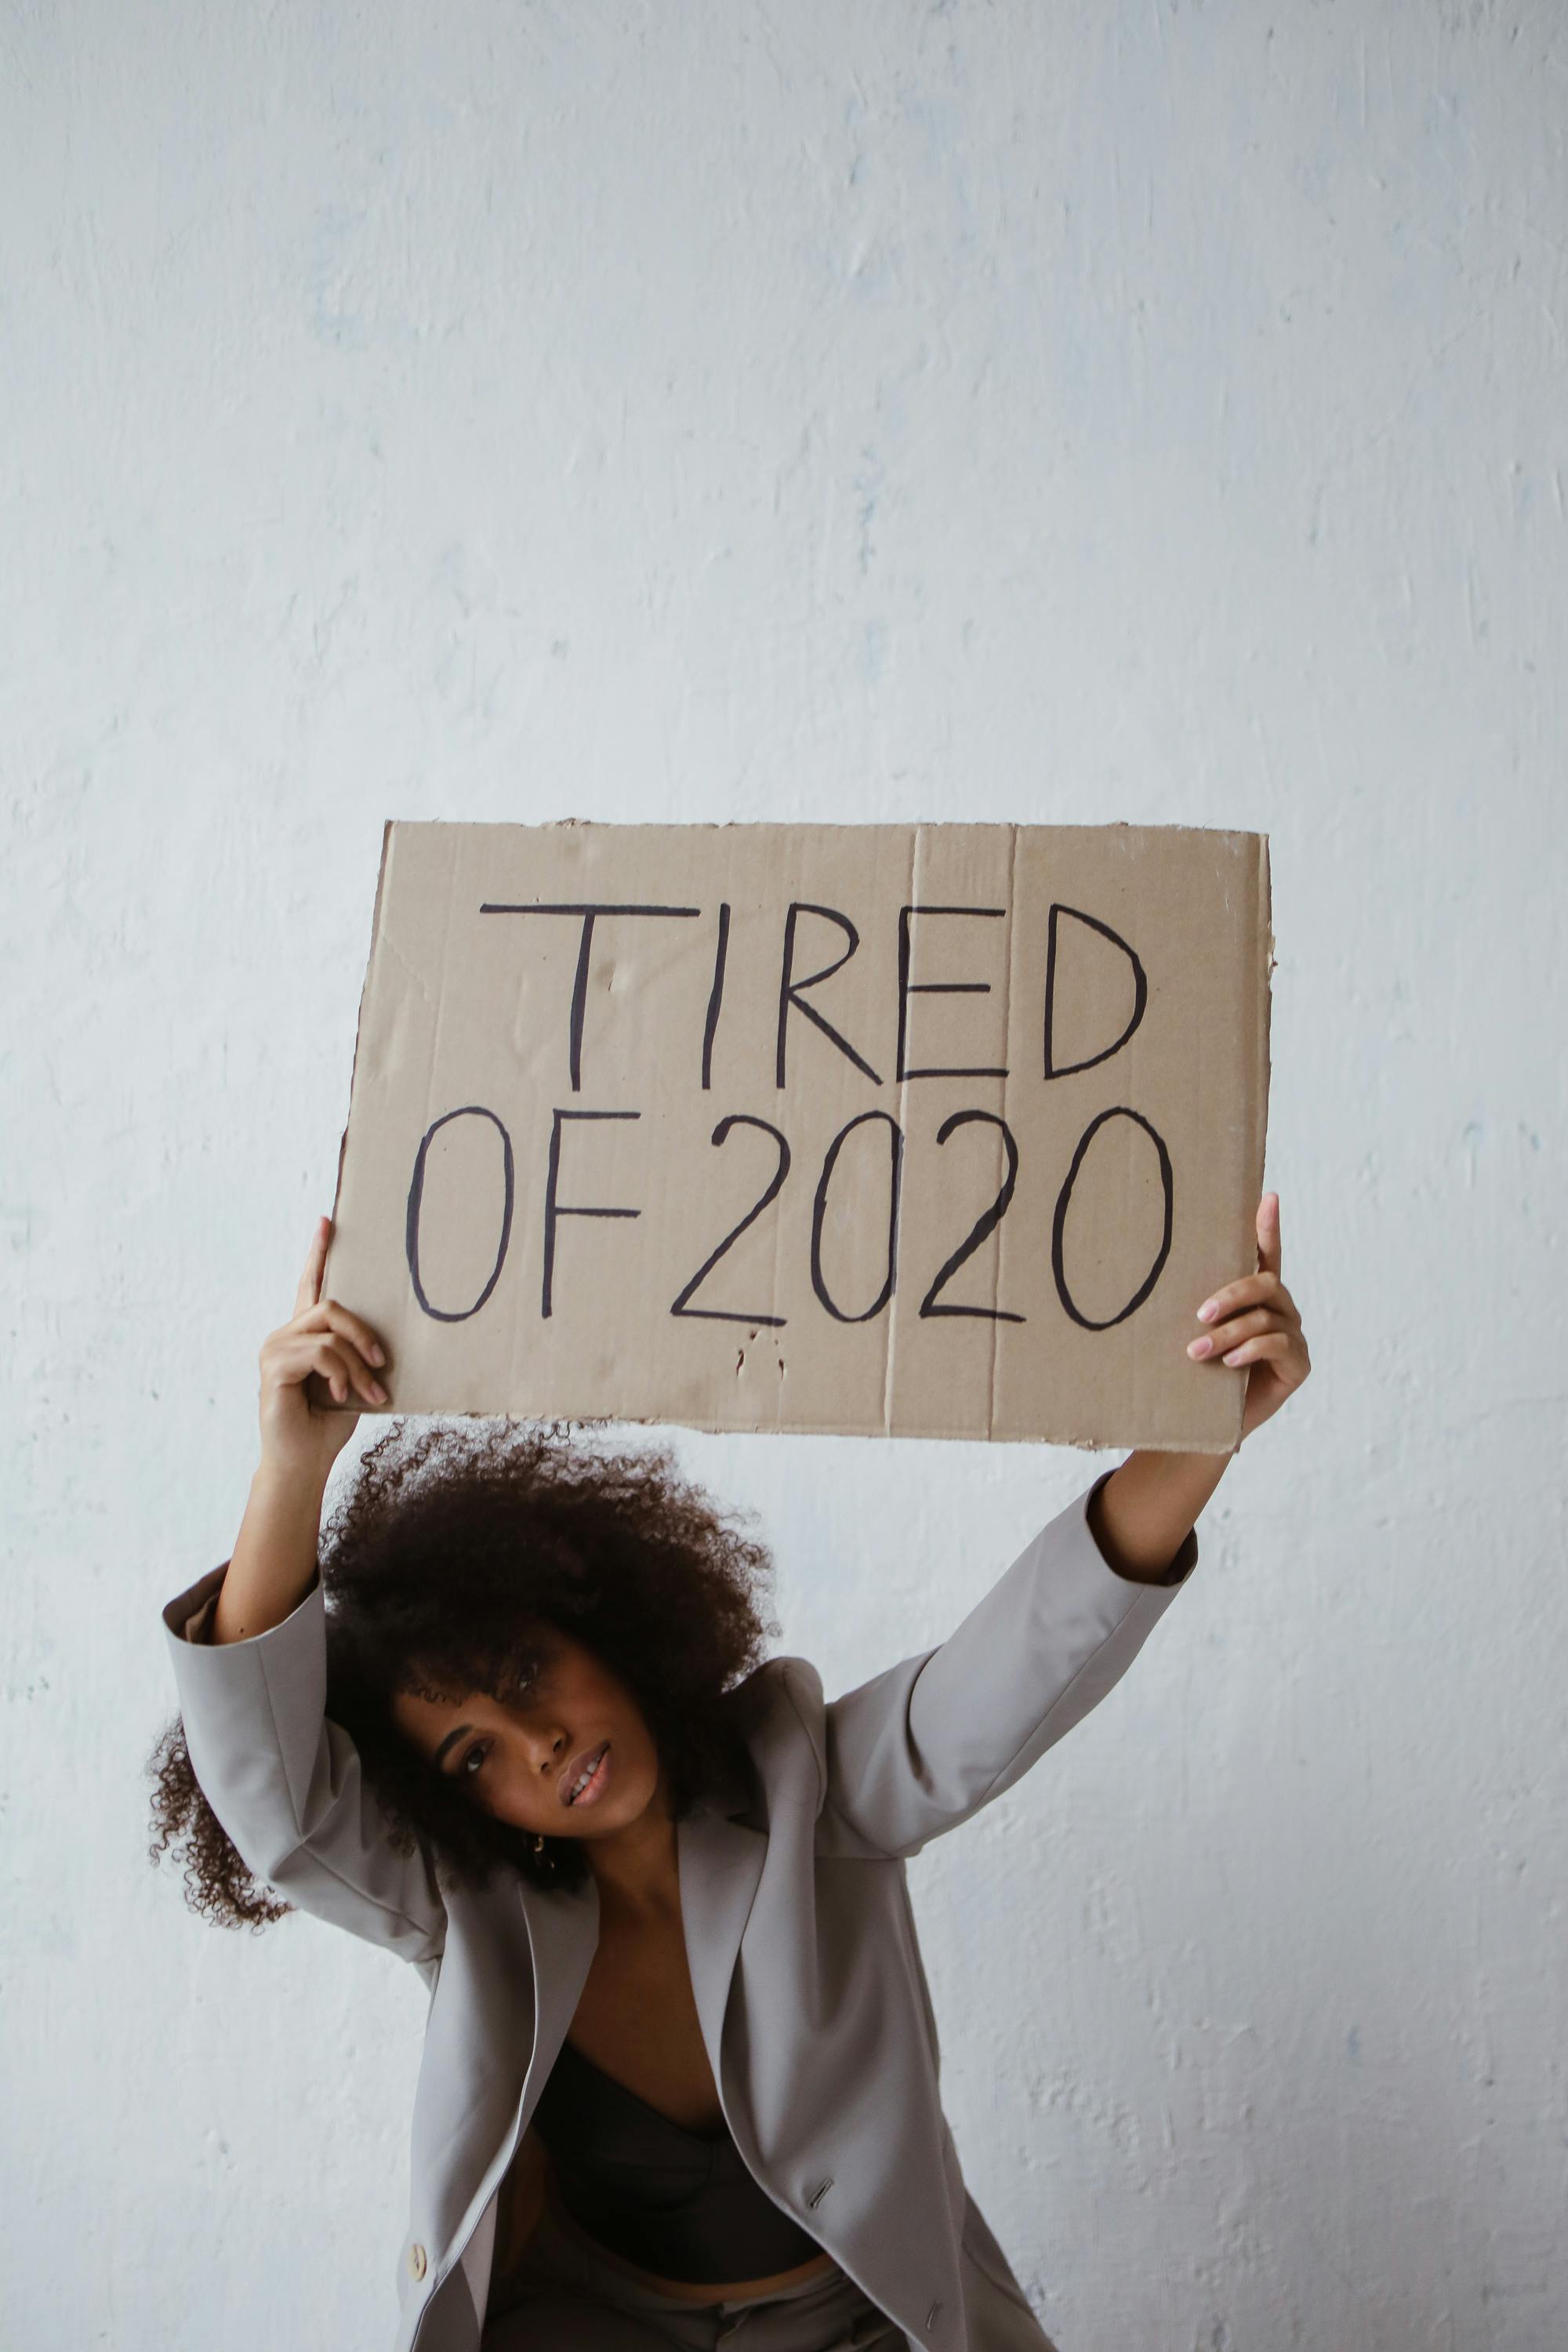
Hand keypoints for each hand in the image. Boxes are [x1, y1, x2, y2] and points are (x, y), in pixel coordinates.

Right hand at [256, 1216, 389, 1487]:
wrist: (302, 1465)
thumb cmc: (327, 1425)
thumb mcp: (352, 1382)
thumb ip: (358, 1355)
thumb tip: (388, 1341)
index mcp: (303, 1336)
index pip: (309, 1285)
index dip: (318, 1253)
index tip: (327, 1221)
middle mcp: (284, 1336)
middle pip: (332, 1305)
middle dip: (364, 1333)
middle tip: (383, 1363)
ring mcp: (275, 1350)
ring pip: (330, 1332)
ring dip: (358, 1364)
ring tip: (370, 1394)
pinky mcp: (273, 1368)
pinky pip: (321, 1354)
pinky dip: (341, 1375)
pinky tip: (341, 1398)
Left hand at [1186, 1192, 1310, 1443]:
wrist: (1208, 1422)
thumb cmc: (1198, 1373)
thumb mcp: (1196, 1334)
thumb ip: (1196, 1307)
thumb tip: (1154, 1272)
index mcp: (1256, 1296)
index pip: (1266, 1254)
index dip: (1268, 1227)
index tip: (1268, 1197)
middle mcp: (1280, 1309)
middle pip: (1264, 1284)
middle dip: (1231, 1295)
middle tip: (1199, 1314)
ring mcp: (1293, 1335)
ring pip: (1263, 1318)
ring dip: (1227, 1334)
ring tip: (1196, 1352)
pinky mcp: (1299, 1364)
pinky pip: (1276, 1344)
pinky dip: (1250, 1350)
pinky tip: (1230, 1362)